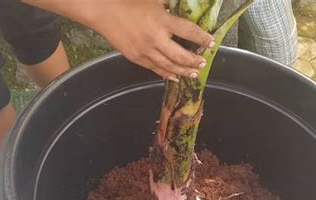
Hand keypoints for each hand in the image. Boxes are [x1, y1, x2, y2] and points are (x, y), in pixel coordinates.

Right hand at [23, 0, 214, 79]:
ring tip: (193, 74)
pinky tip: (174, 77)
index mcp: (162, 20)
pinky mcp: (136, 58)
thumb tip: (185, 8)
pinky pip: (155, 69)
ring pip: (169, 66)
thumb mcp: (153, 0)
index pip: (188, 31)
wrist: (104, 11)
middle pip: (181, 55)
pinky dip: (166, 74)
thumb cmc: (129, 2)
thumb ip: (170, 5)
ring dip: (183, 71)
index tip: (211, 42)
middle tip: (202, 63)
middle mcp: (155, 38)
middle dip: (194, 60)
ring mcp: (145, 50)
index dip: (202, 38)